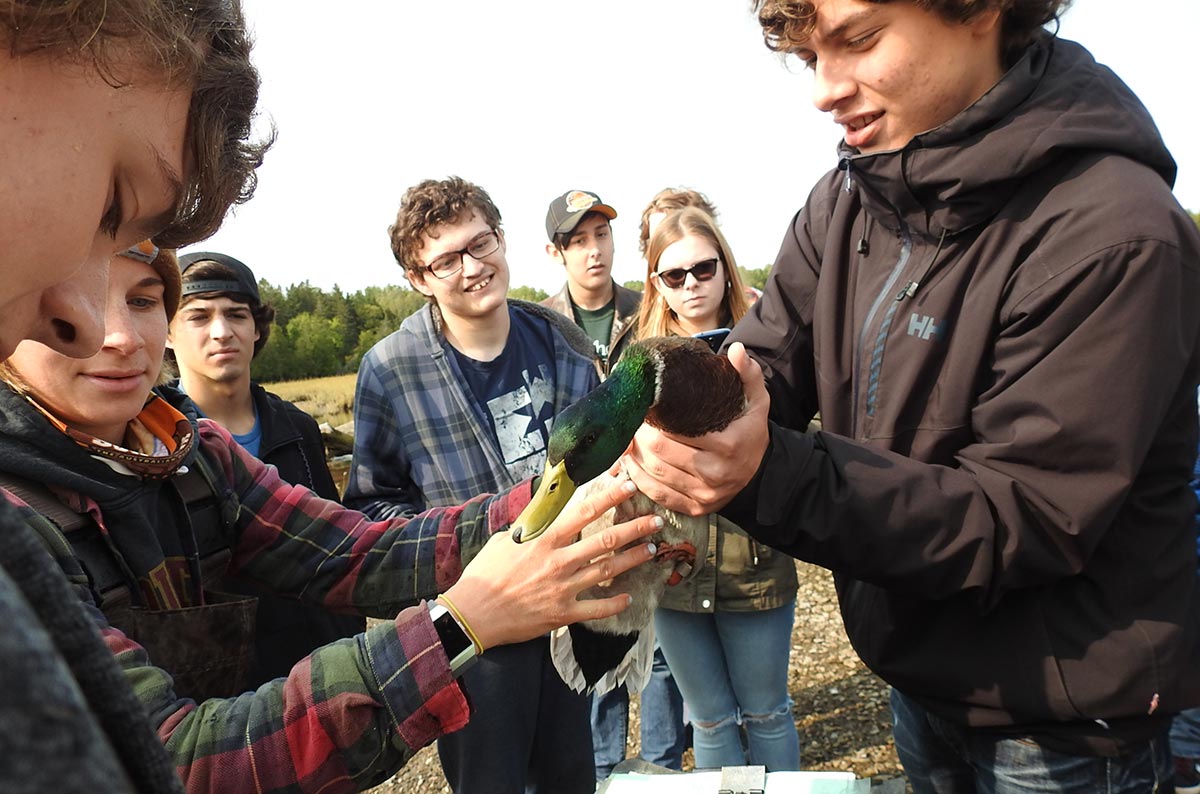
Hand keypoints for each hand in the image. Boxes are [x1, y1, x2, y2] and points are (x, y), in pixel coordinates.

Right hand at [442, 474, 660, 650]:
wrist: (474, 614)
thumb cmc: (485, 574)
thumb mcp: (505, 540)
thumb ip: (530, 527)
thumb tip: (544, 514)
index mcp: (544, 540)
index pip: (584, 512)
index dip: (609, 497)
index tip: (628, 486)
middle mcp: (559, 561)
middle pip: (606, 541)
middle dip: (635, 528)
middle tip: (656, 521)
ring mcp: (564, 588)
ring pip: (608, 571)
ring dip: (632, 560)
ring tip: (650, 550)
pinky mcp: (563, 613)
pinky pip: (597, 608)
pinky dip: (615, 604)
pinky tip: (628, 598)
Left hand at [624, 342, 769, 515]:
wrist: (761, 474)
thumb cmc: (750, 432)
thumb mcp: (757, 402)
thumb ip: (748, 375)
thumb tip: (737, 350)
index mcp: (729, 445)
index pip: (678, 432)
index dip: (654, 420)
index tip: (644, 407)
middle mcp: (716, 474)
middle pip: (660, 454)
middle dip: (640, 436)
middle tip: (631, 422)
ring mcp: (705, 495)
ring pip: (655, 475)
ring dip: (634, 456)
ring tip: (626, 439)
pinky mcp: (695, 508)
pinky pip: (658, 495)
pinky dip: (638, 479)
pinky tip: (630, 463)